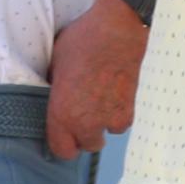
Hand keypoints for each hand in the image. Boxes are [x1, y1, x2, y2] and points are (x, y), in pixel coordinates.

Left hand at [46, 0, 148, 158]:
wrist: (116, 32)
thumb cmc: (80, 43)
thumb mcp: (54, 65)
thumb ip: (54, 89)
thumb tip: (54, 95)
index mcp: (63, 114)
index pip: (62, 151)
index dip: (61, 144)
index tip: (61, 133)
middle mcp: (88, 123)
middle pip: (86, 147)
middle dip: (82, 136)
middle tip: (79, 117)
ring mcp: (111, 118)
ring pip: (106, 135)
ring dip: (101, 125)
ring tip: (96, 104)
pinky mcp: (130, 109)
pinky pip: (121, 123)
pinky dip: (117, 115)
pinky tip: (111, 97)